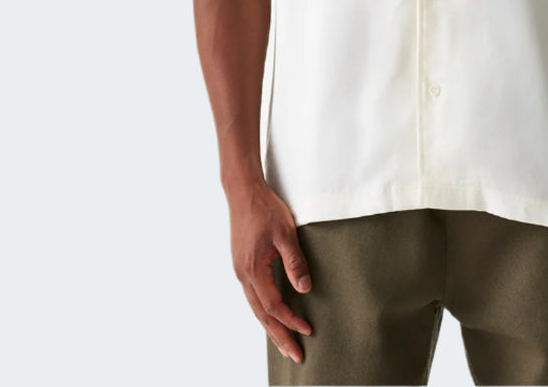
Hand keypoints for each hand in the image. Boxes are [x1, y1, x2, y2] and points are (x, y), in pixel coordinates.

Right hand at [227, 179, 313, 364]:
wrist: (243, 191)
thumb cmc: (265, 208)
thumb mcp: (285, 232)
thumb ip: (295, 261)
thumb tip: (305, 288)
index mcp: (253, 269)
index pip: (273, 305)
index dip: (290, 321)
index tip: (307, 331)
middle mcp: (243, 274)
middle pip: (261, 314)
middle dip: (279, 336)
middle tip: (295, 356)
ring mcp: (240, 270)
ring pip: (255, 307)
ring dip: (271, 326)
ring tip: (284, 343)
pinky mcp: (242, 264)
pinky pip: (253, 295)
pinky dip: (264, 311)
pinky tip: (272, 315)